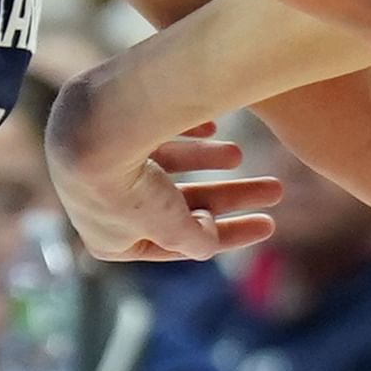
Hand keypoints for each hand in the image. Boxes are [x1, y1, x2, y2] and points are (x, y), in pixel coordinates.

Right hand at [47, 87, 278, 262]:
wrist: (95, 129)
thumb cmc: (132, 189)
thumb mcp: (172, 227)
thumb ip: (194, 240)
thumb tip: (207, 243)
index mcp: (109, 240)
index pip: (178, 244)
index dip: (227, 235)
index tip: (268, 224)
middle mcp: (98, 205)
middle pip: (178, 203)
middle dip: (230, 196)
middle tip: (275, 189)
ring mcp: (98, 165)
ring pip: (167, 166)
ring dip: (207, 160)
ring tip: (240, 154)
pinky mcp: (101, 128)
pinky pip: (148, 130)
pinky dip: (182, 131)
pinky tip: (212, 127)